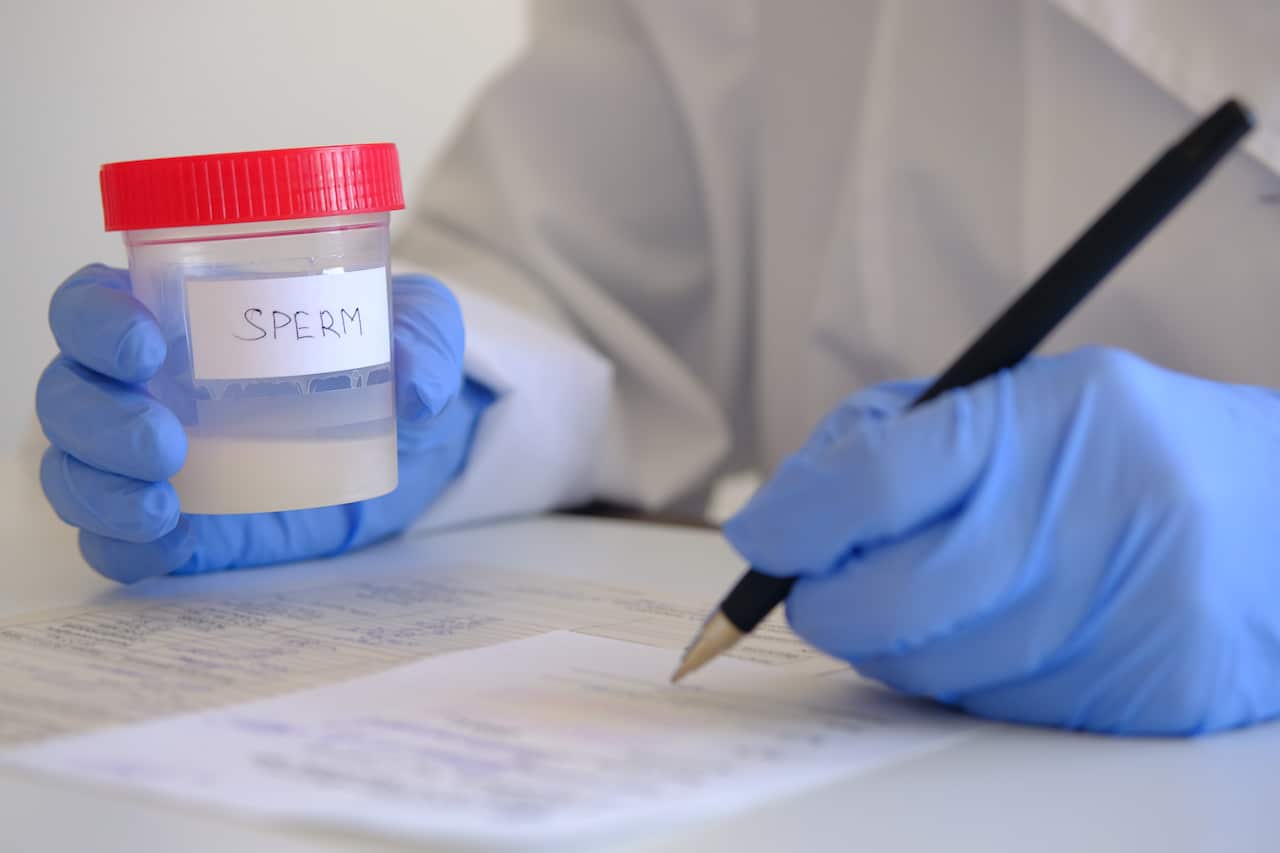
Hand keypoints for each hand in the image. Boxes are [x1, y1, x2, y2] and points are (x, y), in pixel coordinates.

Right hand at [37, 266, 490, 581]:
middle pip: (68, 393)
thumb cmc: (392, 357)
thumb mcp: (422, 329)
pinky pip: (115, 543)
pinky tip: (165, 542)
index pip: (94, 304)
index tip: (144, 342)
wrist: (413, 442)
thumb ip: (424, 338)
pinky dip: (120, 545)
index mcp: (181, 313)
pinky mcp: (181, 527)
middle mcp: (148, 385)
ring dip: (98, 489)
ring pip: (73, 470)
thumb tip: (413, 381)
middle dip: (96, 418)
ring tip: (164, 506)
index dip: (94, 319)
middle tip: (164, 440)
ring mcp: (156, 461)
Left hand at [724, 347, 1279, 734]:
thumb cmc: (1120, 446)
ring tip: (909, 595)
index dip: (793, 520)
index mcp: (1050, 420)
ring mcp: (1118, 616)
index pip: (871, 484)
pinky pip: (987, 705)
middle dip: (821, 599)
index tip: (764, 535)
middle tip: (813, 585)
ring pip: (926, 666)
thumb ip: (889, 439)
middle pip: (885, 597)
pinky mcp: (1137, 691)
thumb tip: (781, 520)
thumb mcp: (1015, 393)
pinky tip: (980, 629)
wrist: (1274, 519)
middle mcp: (1087, 520)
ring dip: (884, 640)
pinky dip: (954, 673)